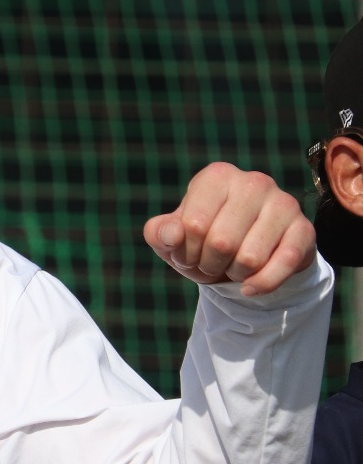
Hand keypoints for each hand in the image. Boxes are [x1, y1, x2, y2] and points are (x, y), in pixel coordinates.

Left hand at [142, 162, 315, 295]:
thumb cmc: (202, 240)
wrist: (245, 255)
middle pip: (221, 243)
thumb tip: (173, 236)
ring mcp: (284, 203)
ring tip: (230, 266)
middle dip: (209, 264)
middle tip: (209, 263)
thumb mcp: (171, 237)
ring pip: (250, 258)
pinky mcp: (305, 229)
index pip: (193, 225)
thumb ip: (158, 233)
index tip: (188, 252)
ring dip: (234, 274)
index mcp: (217, 176)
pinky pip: (284, 265)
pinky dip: (261, 285)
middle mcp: (253, 182)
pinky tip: (250, 287)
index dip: (186, 251)